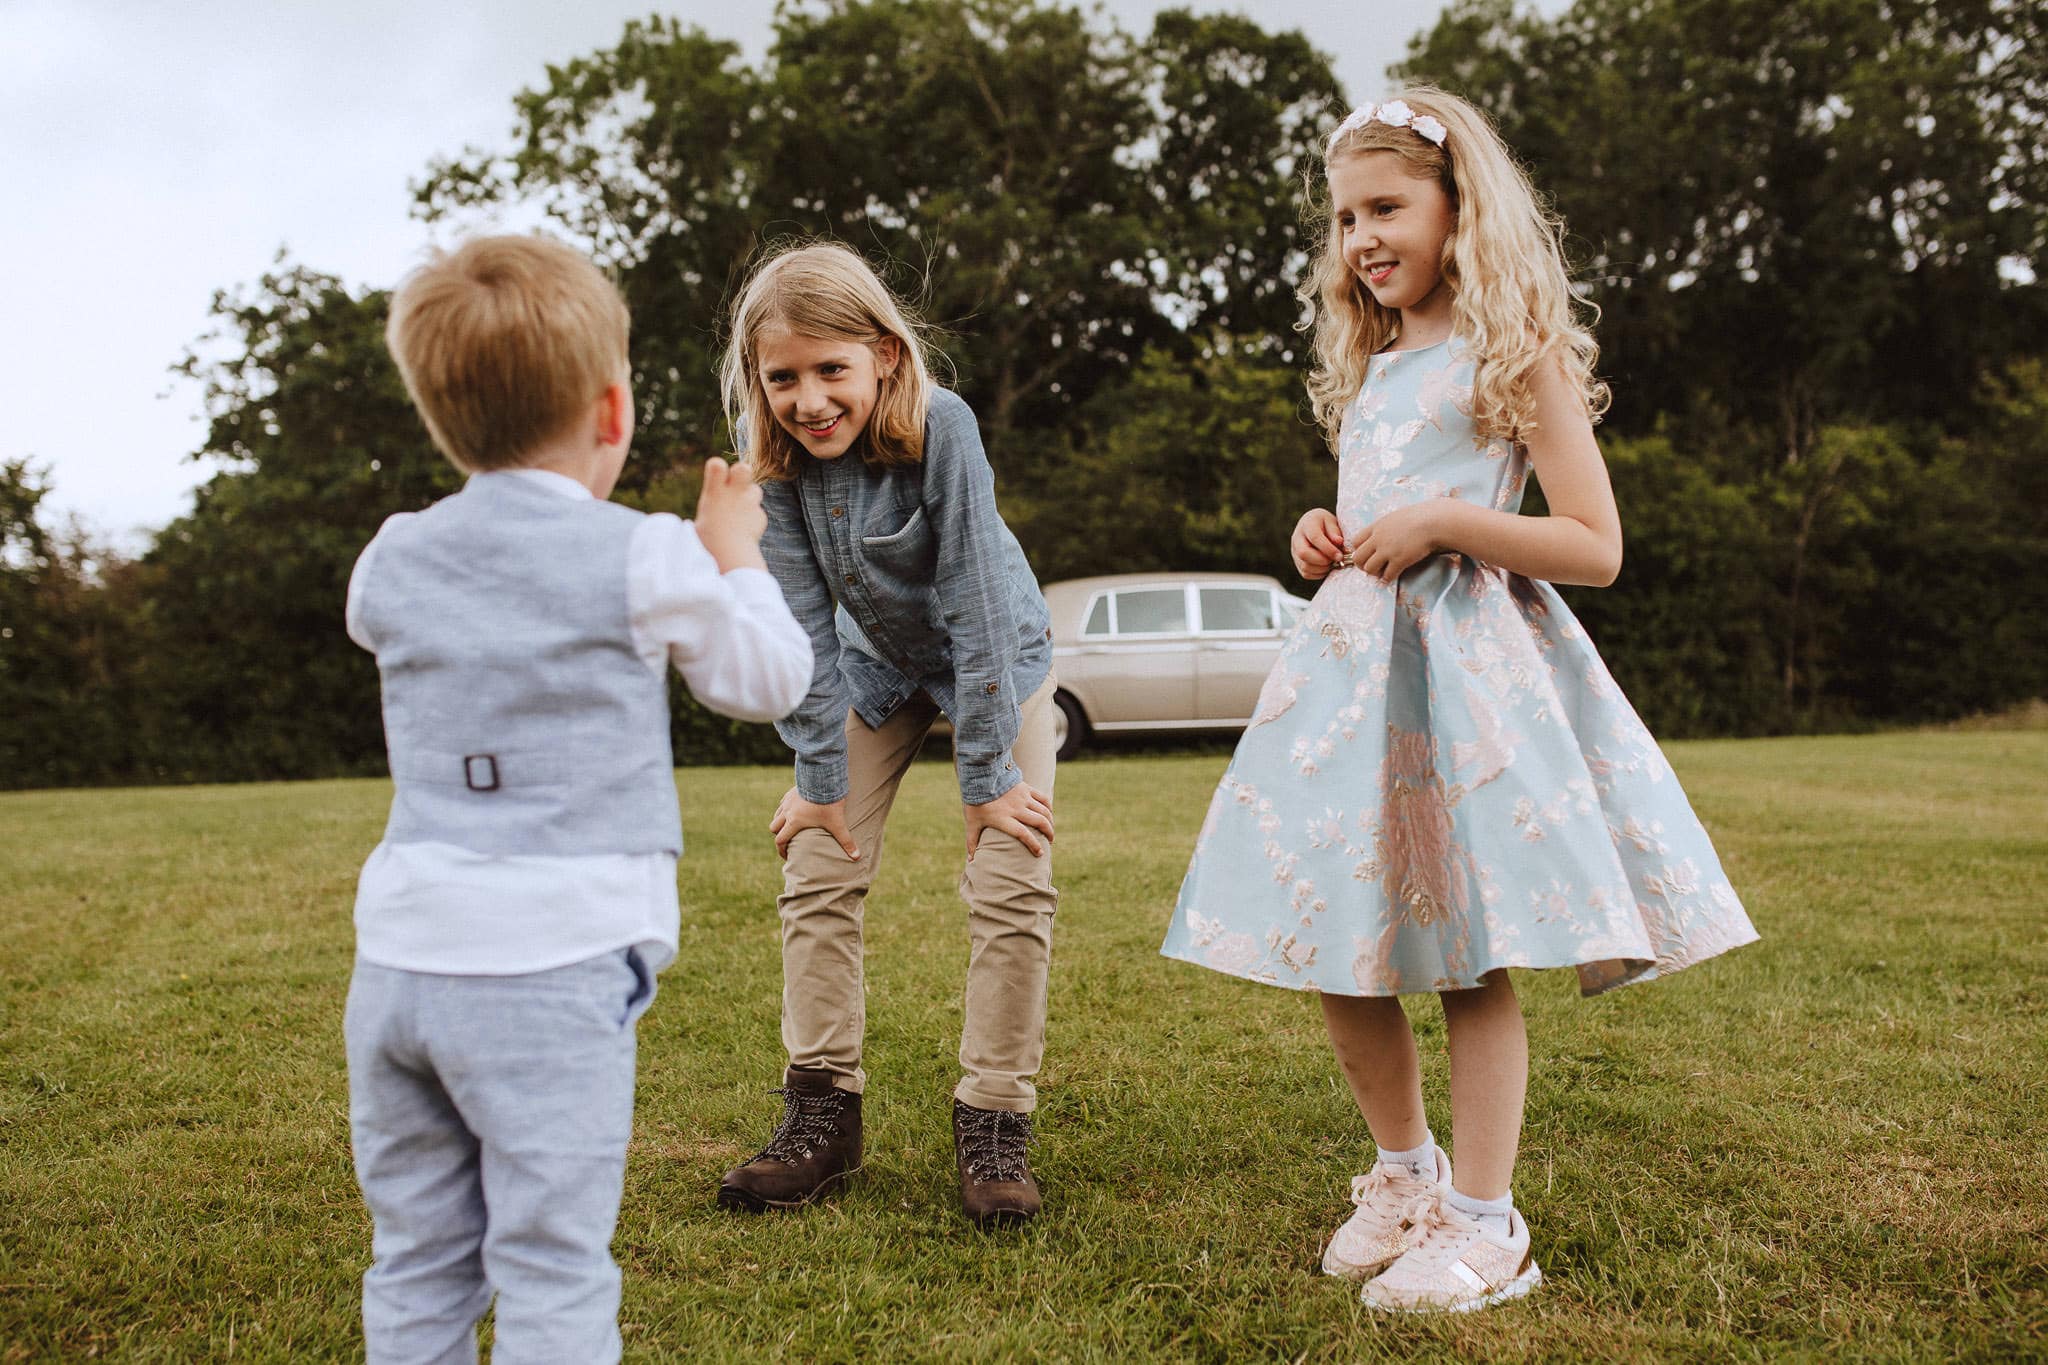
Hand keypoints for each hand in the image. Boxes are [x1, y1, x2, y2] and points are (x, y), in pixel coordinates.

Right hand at [695, 457, 767, 572]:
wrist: (730, 557)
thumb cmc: (708, 542)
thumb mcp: (702, 520)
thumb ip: (712, 505)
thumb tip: (712, 506)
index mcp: (714, 492)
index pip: (716, 464)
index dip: (717, 468)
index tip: (716, 477)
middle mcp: (734, 494)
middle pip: (744, 468)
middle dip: (742, 472)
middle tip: (737, 485)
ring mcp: (750, 504)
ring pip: (755, 490)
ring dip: (750, 497)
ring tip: (739, 514)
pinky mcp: (761, 517)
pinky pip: (758, 513)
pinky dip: (753, 520)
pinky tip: (745, 532)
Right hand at [769, 788, 858, 860]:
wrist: (824, 778)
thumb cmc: (830, 803)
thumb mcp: (838, 824)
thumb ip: (846, 841)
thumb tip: (857, 857)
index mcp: (794, 822)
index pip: (780, 840)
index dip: (782, 851)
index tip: (787, 856)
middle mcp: (787, 812)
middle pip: (774, 827)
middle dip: (779, 835)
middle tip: (788, 841)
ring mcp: (787, 800)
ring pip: (777, 814)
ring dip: (780, 822)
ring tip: (790, 826)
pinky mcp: (791, 792)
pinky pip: (783, 803)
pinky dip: (785, 809)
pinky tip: (795, 810)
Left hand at [963, 782, 1053, 860]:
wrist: (980, 776)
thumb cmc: (975, 802)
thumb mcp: (972, 823)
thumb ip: (972, 841)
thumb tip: (970, 860)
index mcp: (1004, 818)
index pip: (1023, 834)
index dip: (1033, 844)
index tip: (1040, 853)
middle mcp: (1016, 808)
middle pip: (1039, 822)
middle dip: (1048, 833)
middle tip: (1050, 841)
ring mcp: (1023, 797)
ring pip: (1044, 811)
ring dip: (1050, 821)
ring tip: (1051, 830)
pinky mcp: (1026, 788)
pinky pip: (1042, 798)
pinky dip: (1048, 806)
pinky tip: (1049, 813)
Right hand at [1290, 508, 1346, 580]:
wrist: (1314, 526)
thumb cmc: (1325, 524)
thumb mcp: (1332, 522)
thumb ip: (1335, 532)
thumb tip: (1339, 542)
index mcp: (1307, 524)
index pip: (1314, 537)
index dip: (1328, 549)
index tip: (1340, 556)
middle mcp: (1296, 538)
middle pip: (1304, 553)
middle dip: (1323, 560)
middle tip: (1336, 560)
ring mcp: (1294, 552)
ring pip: (1305, 566)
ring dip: (1322, 568)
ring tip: (1333, 562)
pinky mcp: (1297, 562)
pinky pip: (1306, 573)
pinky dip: (1319, 573)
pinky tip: (1327, 566)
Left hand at [1348, 502, 1441, 583]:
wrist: (1433, 521)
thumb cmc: (1420, 516)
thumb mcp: (1396, 516)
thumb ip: (1387, 526)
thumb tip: (1386, 532)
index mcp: (1377, 526)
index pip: (1355, 542)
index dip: (1359, 550)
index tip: (1366, 554)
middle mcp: (1378, 539)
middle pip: (1358, 557)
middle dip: (1362, 565)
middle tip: (1370, 567)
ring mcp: (1388, 550)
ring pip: (1369, 568)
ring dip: (1374, 573)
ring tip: (1380, 573)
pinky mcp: (1399, 560)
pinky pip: (1387, 575)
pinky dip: (1387, 579)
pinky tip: (1390, 578)